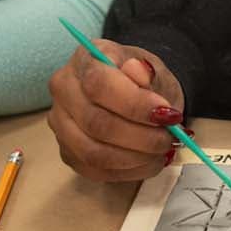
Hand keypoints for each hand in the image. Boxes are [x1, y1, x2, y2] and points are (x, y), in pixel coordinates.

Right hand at [48, 39, 184, 181]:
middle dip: (140, 136)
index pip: (99, 84)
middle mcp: (64, 90)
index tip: (167, 114)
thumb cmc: (142, 79)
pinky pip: (95, 170)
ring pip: (93, 152)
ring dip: (135, 158)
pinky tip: (149, 162)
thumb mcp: (153, 68)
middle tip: (169, 137)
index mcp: (84, 59)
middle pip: (95, 122)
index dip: (135, 103)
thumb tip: (140, 72)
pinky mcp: (68, 152)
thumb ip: (147, 72)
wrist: (134, 93)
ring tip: (162, 151)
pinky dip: (128, 172)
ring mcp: (61, 124)